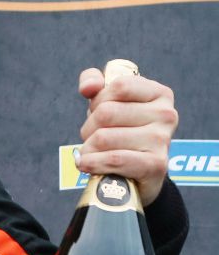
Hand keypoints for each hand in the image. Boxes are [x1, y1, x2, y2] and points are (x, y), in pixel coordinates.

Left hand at [77, 68, 177, 202]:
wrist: (136, 173)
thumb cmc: (119, 130)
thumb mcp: (106, 100)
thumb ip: (93, 82)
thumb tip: (88, 88)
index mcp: (158, 93)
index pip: (119, 86)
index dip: (99, 99)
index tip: (99, 110)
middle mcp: (166, 114)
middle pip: (106, 113)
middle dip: (89, 127)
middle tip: (94, 136)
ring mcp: (163, 140)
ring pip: (103, 137)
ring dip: (88, 148)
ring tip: (95, 152)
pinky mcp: (156, 165)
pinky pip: (113, 159)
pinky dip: (92, 163)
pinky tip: (88, 164)